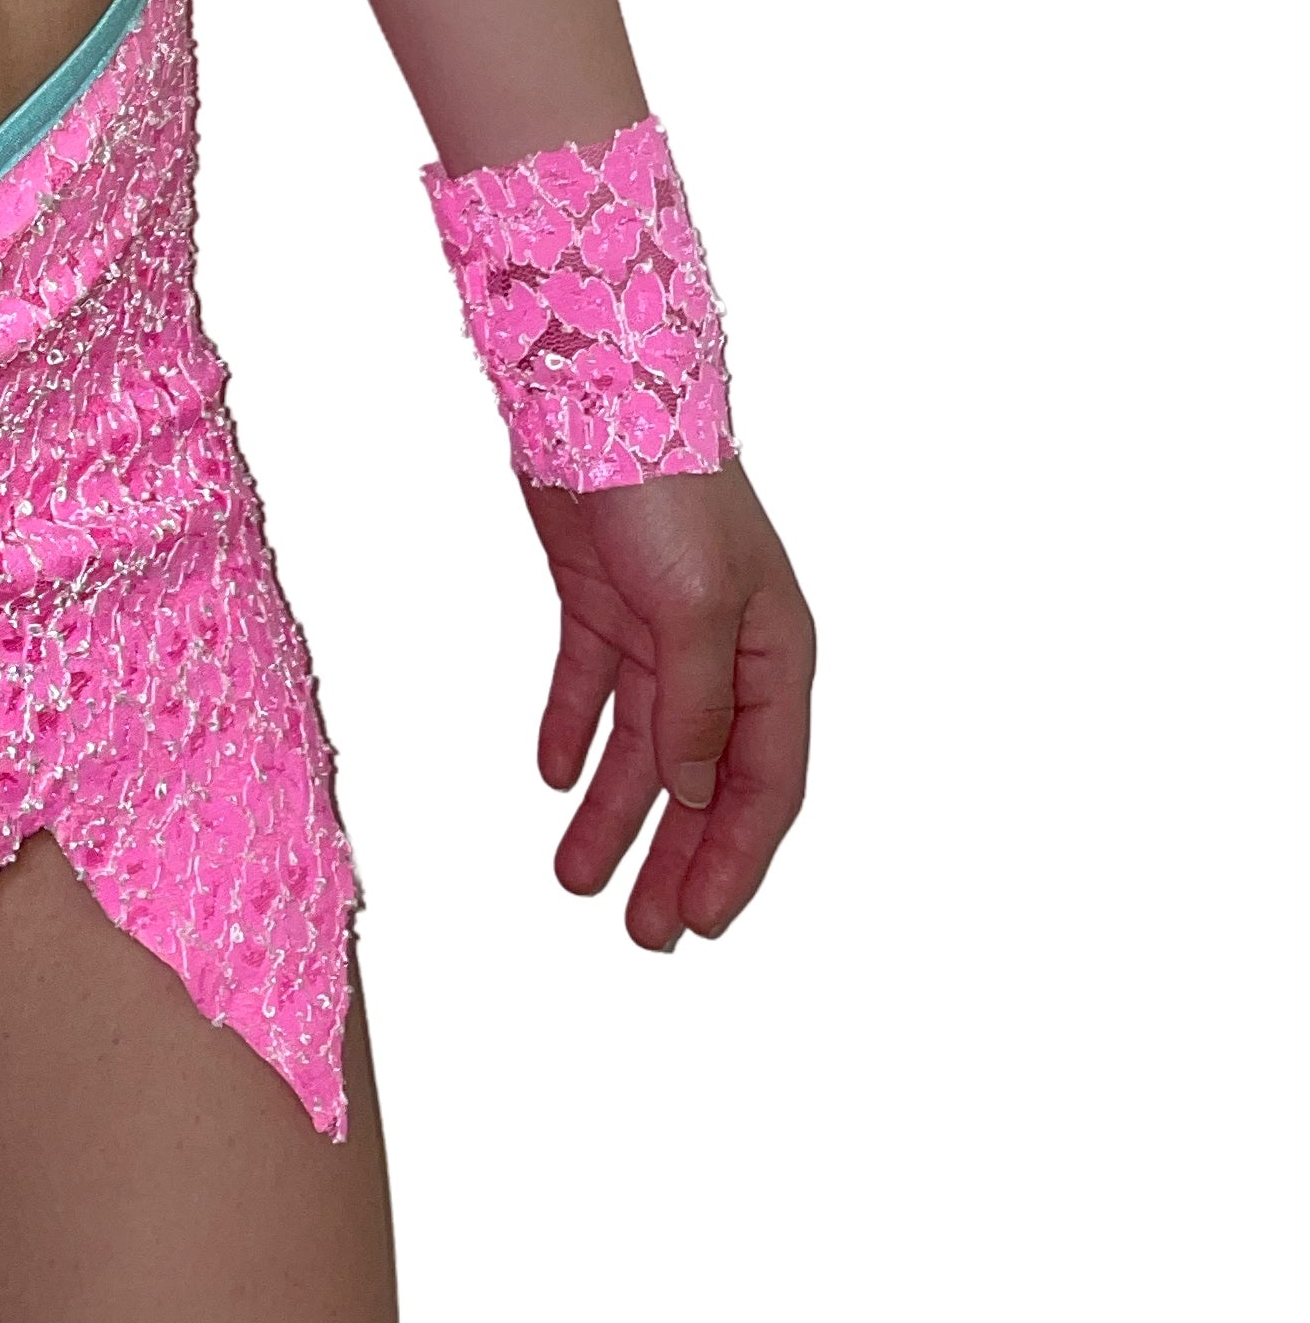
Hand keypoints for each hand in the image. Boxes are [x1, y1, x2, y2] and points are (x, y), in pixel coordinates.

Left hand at [523, 460, 813, 949]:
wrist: (599, 391)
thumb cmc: (669, 487)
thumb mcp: (693, 607)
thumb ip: (694, 707)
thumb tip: (696, 794)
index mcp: (772, 653)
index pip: (765, 782)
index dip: (735, 856)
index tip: (698, 919)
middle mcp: (724, 649)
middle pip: (705, 779)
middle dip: (676, 856)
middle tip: (642, 931)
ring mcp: (661, 626)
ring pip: (643, 746)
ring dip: (613, 810)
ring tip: (576, 877)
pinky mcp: (601, 601)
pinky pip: (590, 686)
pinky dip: (572, 731)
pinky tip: (551, 775)